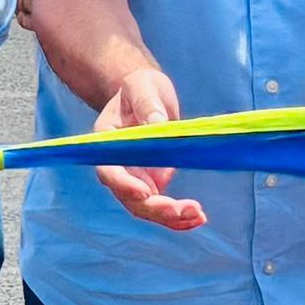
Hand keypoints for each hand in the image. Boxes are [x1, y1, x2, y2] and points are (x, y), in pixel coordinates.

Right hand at [87, 65, 207, 232]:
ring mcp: (135, 178)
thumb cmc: (139, 87)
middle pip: (131, 198)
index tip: (145, 192)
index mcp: (107, 144)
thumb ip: (147, 103)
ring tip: (197, 216)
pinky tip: (197, 218)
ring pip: (148, 208)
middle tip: (184, 210)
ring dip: (171, 218)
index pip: (110, 172)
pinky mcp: (153, 182)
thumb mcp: (141, 86)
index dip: (125, 185)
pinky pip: (163, 206)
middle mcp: (118, 168)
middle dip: (157, 208)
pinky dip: (179, 216)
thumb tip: (159, 124)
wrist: (146, 95)